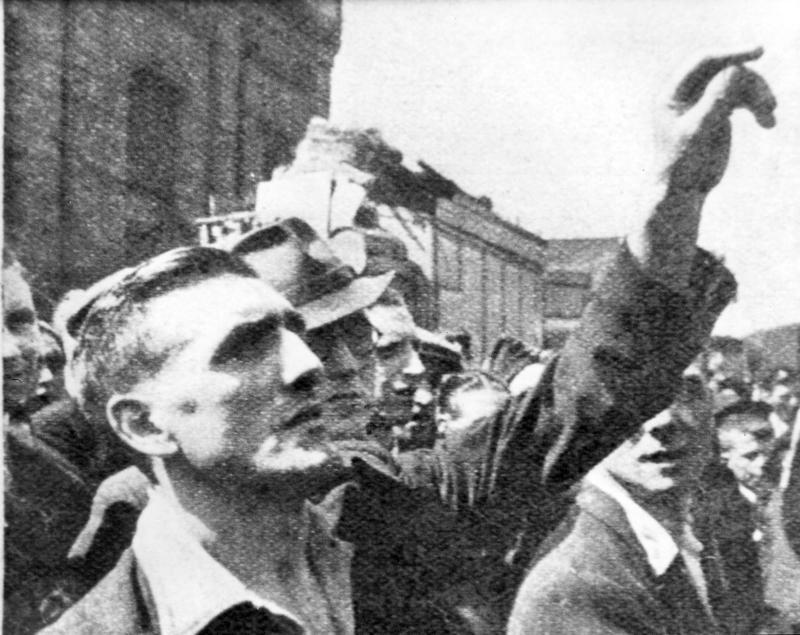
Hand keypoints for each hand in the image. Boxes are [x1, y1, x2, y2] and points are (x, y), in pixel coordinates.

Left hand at [656, 47, 775, 193]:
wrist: (685, 188)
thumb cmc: (683, 161)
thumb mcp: (699, 129)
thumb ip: (716, 99)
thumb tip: (735, 69)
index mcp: (673, 93)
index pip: (703, 62)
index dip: (730, 54)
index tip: (758, 52)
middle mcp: (688, 92)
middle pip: (726, 70)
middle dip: (750, 83)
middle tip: (770, 103)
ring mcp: (704, 100)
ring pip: (739, 83)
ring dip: (758, 95)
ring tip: (770, 115)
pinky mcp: (719, 110)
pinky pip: (743, 97)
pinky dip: (757, 106)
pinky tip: (769, 123)